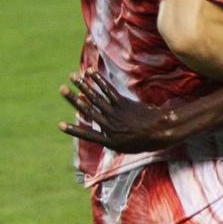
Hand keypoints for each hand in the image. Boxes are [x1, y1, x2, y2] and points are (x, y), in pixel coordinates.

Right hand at [59, 71, 174, 152]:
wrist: (162, 131)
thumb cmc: (146, 141)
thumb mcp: (129, 148)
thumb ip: (114, 143)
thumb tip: (107, 140)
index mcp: (110, 141)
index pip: (88, 135)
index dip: (74, 130)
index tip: (60, 125)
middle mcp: (111, 126)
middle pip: (88, 110)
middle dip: (73, 99)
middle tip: (61, 89)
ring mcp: (117, 113)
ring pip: (96, 98)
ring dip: (83, 86)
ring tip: (72, 77)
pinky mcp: (124, 103)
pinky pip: (108, 91)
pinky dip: (98, 81)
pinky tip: (90, 74)